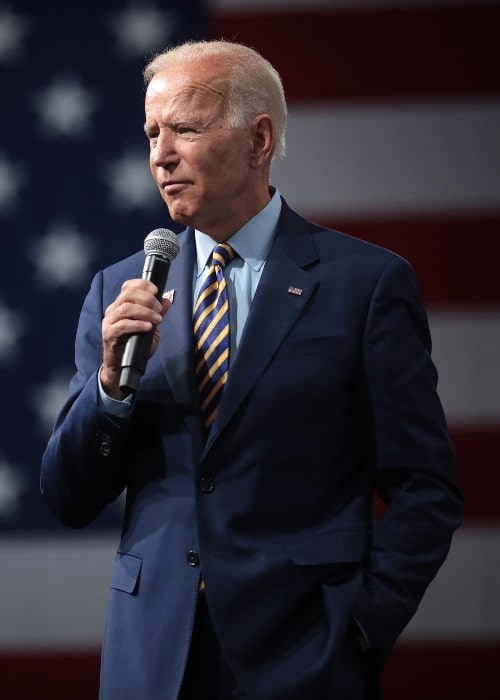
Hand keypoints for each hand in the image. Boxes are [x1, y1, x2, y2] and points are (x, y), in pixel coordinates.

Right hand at [101, 279, 170, 398]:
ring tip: (157, 320)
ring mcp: (109, 321)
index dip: (142, 285)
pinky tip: (148, 327)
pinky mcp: (109, 333)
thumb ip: (157, 313)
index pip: (128, 286)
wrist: (122, 366)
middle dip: (147, 299)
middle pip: (128, 294)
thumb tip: (167, 300)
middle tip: (159, 310)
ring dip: (145, 312)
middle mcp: (113, 310)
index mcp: (121, 305)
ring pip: (126, 308)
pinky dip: (138, 324)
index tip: (156, 290)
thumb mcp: (150, 327)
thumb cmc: (134, 345)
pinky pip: (123, 325)